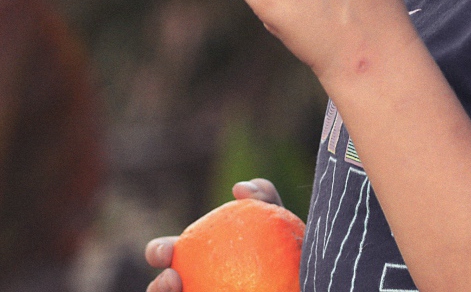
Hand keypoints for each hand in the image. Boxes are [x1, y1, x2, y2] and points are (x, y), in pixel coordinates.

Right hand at [144, 181, 283, 291]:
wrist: (312, 286)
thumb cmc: (295, 260)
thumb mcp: (283, 227)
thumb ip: (265, 200)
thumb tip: (238, 189)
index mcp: (201, 264)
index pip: (171, 258)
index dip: (159, 254)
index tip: (165, 254)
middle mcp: (199, 288)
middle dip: (158, 290)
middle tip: (172, 282)